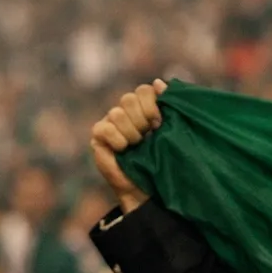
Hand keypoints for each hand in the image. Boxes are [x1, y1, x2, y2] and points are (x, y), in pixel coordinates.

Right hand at [90, 80, 167, 212]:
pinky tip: (123, 149)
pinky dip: (116, 139)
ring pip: (117, 113)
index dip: (153, 105)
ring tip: (137, 145)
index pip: (145, 91)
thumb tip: (159, 83)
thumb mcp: (172, 132)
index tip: (160, 123)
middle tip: (148, 136)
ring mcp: (111, 122)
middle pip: (130, 98)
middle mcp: (127, 111)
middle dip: (142, 119)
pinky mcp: (99, 136)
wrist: (149, 189)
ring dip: (131, 132)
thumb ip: (169, 106)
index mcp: (146, 107)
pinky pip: (104, 128)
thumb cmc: (164, 162)